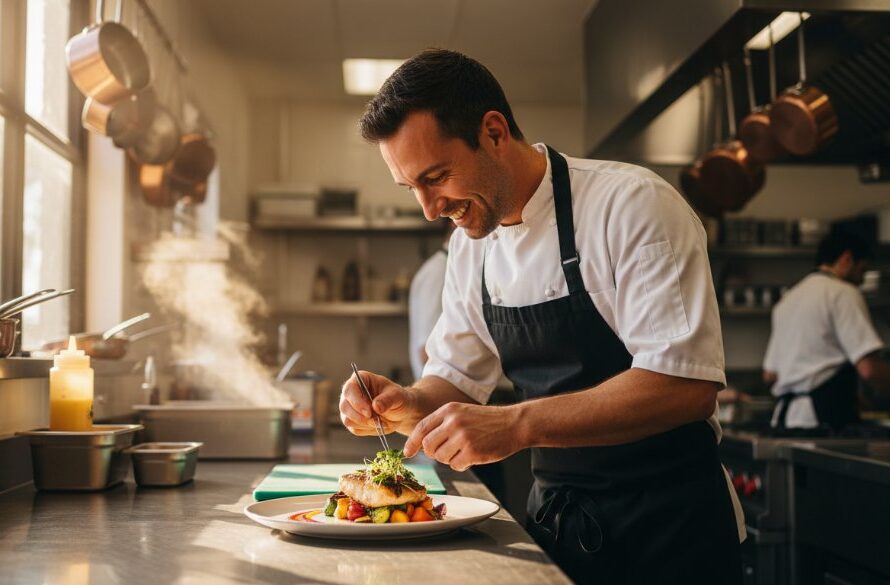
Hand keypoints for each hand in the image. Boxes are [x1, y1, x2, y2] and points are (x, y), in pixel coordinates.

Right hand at [339, 370, 417, 436]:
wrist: (400, 412)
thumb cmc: (398, 398)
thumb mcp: (397, 396)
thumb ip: (387, 400)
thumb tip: (376, 406)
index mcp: (361, 380)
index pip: (349, 388)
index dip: (356, 401)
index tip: (369, 412)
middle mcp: (351, 393)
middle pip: (344, 406)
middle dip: (360, 416)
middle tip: (376, 420)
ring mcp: (350, 408)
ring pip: (347, 419)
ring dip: (365, 424)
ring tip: (380, 421)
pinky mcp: (352, 421)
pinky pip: (354, 429)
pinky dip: (367, 430)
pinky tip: (377, 425)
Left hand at [403, 402, 524, 470]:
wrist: (514, 423)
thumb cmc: (488, 421)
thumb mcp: (462, 412)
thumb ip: (443, 423)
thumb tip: (422, 443)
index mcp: (448, 410)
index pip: (421, 428)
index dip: (412, 442)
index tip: (407, 453)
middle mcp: (453, 422)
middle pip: (428, 446)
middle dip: (434, 453)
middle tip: (447, 452)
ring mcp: (462, 437)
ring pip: (440, 457)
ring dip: (449, 459)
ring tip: (464, 452)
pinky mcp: (472, 451)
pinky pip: (455, 466)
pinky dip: (461, 465)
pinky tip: (472, 456)